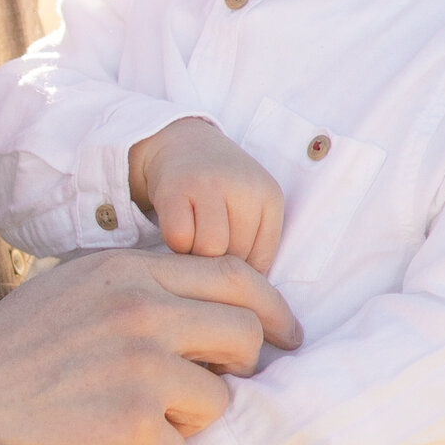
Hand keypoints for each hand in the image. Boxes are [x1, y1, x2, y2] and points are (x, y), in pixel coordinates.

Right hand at [0, 246, 301, 444]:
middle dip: (237, 368)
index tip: (284, 336)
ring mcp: (144, 371)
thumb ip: (138, 288)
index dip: (271, 309)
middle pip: (243, 337)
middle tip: (210, 390)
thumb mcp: (72, 292)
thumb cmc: (7, 356)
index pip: (235, 277)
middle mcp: (143, 311)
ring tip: (126, 422)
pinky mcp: (138, 431)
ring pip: (217, 402)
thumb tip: (207, 302)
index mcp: (128, 271)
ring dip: (184, 421)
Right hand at [127, 117, 287, 269]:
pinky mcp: (176, 186)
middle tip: (204, 257)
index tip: (223, 266)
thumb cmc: (219, 190)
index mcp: (270, 197)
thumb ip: (255, 249)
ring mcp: (210, 184)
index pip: (261, 262)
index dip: (238, 274)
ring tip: (191, 248)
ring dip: (195, 258)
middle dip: (216, 267)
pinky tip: (176, 233)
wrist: (181, 143)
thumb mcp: (248, 210)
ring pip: (209, 251)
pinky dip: (174, 244)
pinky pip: (179, 237)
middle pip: (236, 258)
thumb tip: (249, 301)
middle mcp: (245, 187)